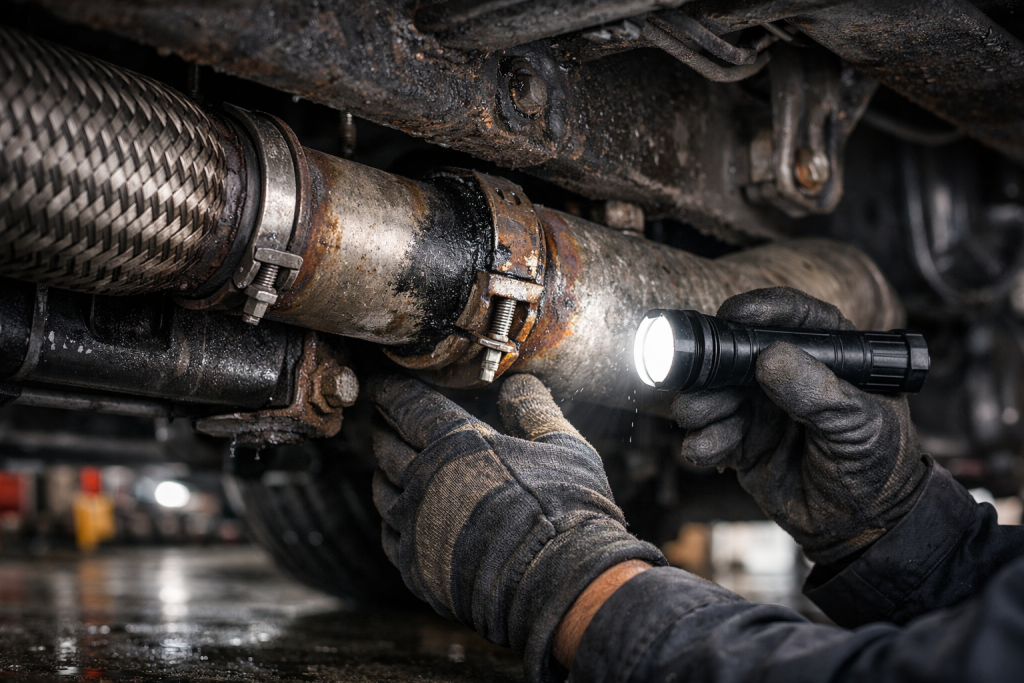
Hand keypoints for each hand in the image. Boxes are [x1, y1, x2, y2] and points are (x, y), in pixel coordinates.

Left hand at [368, 373, 663, 681]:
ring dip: (383, 472)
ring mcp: (416, 529)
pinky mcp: (418, 570)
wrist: (560, 586)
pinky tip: (400, 518)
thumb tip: (519, 382)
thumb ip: (534, 410)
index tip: (384, 383)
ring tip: (388, 464)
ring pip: (382, 492)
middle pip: (387, 447)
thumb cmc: (569, 511)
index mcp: (457, 445)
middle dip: (383, 427)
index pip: (409, 407)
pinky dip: (391, 520)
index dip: (393, 391)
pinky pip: (390, 538)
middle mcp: (424, 483)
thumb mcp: (564, 447)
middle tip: (383, 417)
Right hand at [672, 287, 927, 564]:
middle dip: (714, 367)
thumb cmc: (879, 466)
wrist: (864, 528)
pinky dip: (702, 441)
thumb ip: (816, 391)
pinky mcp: (743, 443)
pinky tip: (707, 451)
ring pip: (716, 393)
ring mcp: (762, 409)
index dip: (761, 310)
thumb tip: (770, 357)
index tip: (734, 315)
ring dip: (701, 404)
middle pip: (740, 353)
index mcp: (828, 356)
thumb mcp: (858, 424)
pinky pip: (711, 434)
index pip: (794, 317)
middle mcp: (790, 375)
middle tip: (700, 381)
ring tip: (699, 417)